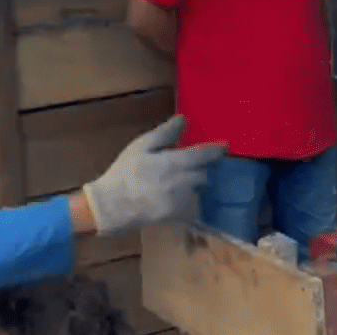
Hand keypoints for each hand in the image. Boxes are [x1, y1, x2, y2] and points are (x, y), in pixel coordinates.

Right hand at [81, 115, 228, 236]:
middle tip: (194, 166)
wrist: (111, 205)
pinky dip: (190, 202)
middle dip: (201, 169)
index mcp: (174, 163)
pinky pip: (192, 208)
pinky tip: (180, 199)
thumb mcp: (140, 146)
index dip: (216, 150)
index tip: (225, 146)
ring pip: (198, 191)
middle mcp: (182, 183)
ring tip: (184, 182)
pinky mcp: (177, 217)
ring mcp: (181, 202)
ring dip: (195, 185)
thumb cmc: (124, 173)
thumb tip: (183, 119)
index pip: (204, 155)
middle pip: (204, 174)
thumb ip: (164, 134)